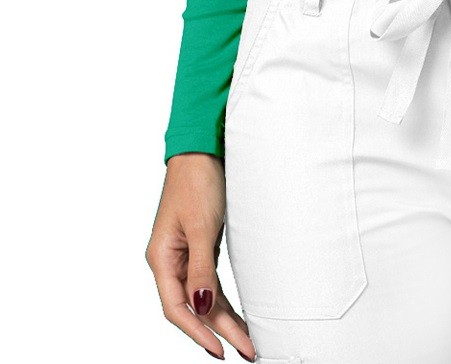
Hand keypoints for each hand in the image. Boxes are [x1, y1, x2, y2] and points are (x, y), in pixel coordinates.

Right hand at [145, 152, 254, 360]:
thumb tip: (200, 308)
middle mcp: (170, 260)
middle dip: (219, 331)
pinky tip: (236, 313)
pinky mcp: (200, 245)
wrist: (203, 148)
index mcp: (161, 258)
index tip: (222, 351)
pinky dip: (222, 298)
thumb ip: (200, 269)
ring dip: (224, 319)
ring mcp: (185, 254)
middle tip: (247, 352)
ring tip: (248, 341)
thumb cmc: (197, 180)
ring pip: (203, 296)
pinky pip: (209, 281)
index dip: (198, 333)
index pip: (177, 308)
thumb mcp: (201, 226)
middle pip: (193, 307)